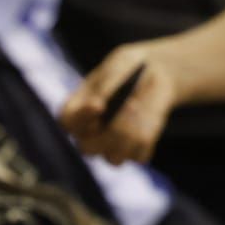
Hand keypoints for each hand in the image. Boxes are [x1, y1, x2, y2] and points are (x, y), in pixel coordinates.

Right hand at [60, 44, 177, 164]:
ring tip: (140, 105)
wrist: (156, 72)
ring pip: (113, 158)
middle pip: (87, 148)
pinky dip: (148, 137)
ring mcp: (110, 146)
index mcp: (77, 111)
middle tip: (130, 103)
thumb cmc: (130, 67)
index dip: (81, 118)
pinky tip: (152, 115)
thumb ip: (107, 84)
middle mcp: (89, 134)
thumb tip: (100, 106)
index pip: (67, 123)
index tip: (99, 105)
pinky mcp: (134, 151)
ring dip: (130, 133)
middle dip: (110, 130)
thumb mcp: (119, 65)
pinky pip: (139, 155)